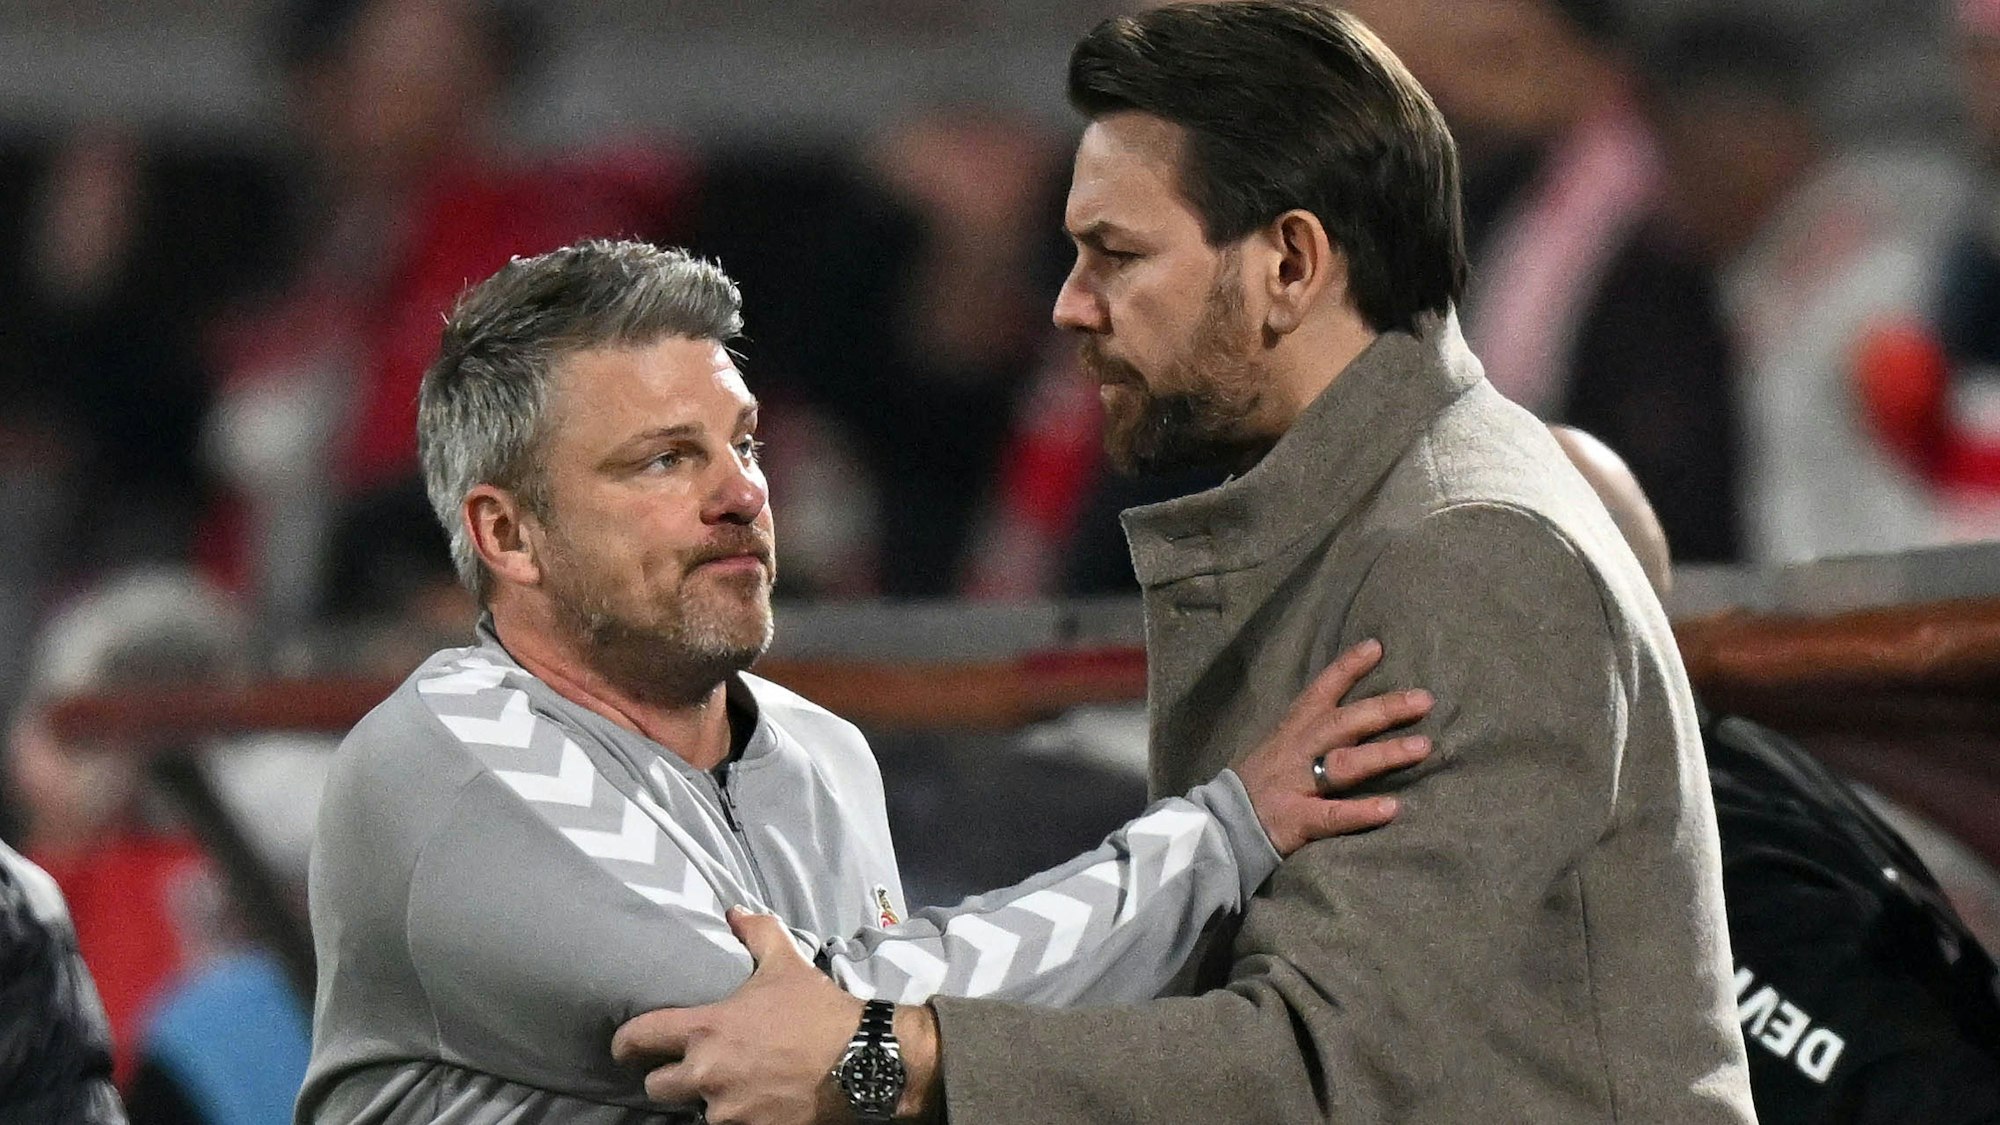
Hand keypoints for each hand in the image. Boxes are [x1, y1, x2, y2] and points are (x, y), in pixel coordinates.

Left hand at [613, 908, 939, 1123]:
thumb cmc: (820, 1012)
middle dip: (670, 1079)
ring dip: (710, 1101)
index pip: (640, 1039)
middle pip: (657, 1087)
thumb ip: (756, 933)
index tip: (624, 1048)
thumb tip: (734, 912)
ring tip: (734, 1086)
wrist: (862, 1062)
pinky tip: (756, 1104)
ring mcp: (727, 1112)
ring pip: (696, 1112)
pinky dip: (739, 1117)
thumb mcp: (787, 965)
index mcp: (707, 1030)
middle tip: (691, 1070)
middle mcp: (707, 1075)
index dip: (624, 1044)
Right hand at [1233, 639, 1432, 855]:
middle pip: (1343, 723)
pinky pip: (1332, 815)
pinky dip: (1361, 812)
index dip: (1347, 668)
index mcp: (1292, 730)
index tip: (1377, 647)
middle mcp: (1296, 751)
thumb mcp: (1277, 746)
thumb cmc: (1256, 785)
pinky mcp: (1296, 820)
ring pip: (1344, 765)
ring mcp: (1296, 785)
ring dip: (1384, 754)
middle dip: (1385, 709)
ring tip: (1423, 746)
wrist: (1217, 827)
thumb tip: (1353, 717)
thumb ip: (1310, 732)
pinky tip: (1391, 808)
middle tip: (1424, 700)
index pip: (1320, 691)